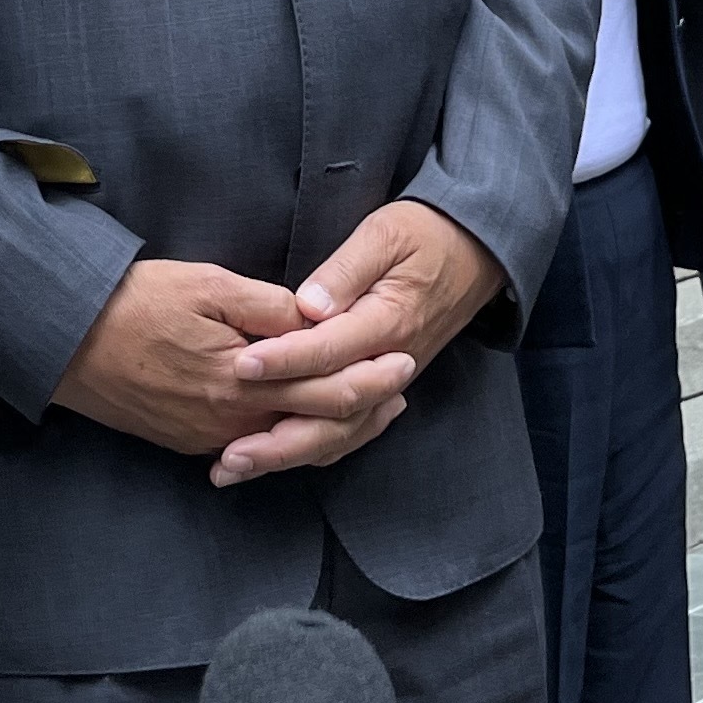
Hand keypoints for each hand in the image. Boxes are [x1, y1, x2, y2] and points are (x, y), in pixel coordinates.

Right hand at [55, 261, 401, 478]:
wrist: (65, 340)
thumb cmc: (135, 302)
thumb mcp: (209, 286)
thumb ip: (271, 307)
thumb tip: (320, 319)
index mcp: (244, 381)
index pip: (328, 388)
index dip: (371, 375)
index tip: (404, 359)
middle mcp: (232, 421)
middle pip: (317, 424)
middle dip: (365, 407)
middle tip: (402, 388)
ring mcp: (209, 437)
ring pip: (288, 443)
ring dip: (333, 428)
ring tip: (368, 410)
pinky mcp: (189, 441)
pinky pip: (254, 447)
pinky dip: (289, 437)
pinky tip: (305, 424)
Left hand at [213, 201, 504, 484]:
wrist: (473, 255)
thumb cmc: (423, 236)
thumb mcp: (384, 235)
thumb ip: (345, 271)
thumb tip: (307, 307)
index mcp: (390, 321)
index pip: (330, 350)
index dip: (284, 360)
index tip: (240, 365)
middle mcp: (393, 363)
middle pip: (334, 412)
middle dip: (278, 435)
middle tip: (228, 451)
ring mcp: (390, 384)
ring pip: (340, 433)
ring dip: (287, 454)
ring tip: (235, 467)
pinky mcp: (383, 391)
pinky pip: (349, 432)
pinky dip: (309, 450)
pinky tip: (270, 459)